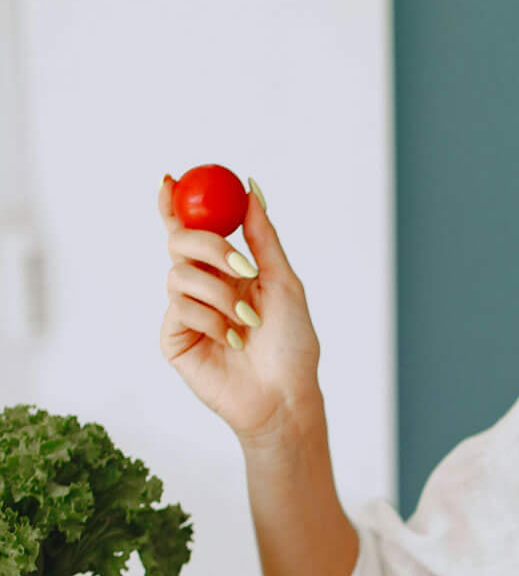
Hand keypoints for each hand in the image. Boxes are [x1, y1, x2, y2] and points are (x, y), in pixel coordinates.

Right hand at [158, 176, 322, 444]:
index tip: (171, 180)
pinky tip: (231, 341)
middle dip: (209, 246)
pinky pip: (179, 308)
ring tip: (247, 321)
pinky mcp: (174, 338)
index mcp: (225, 270)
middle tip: (241, 266)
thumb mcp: (283, 282)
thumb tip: (251, 189)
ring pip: (179, 274)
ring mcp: (185, 312)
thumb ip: (263, 237)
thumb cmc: (292, 345)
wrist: (285, 395)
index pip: (191, 229)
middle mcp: (201, 286)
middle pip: (180, 241)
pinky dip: (210, 319)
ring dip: (219, 292)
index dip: (174, 204)